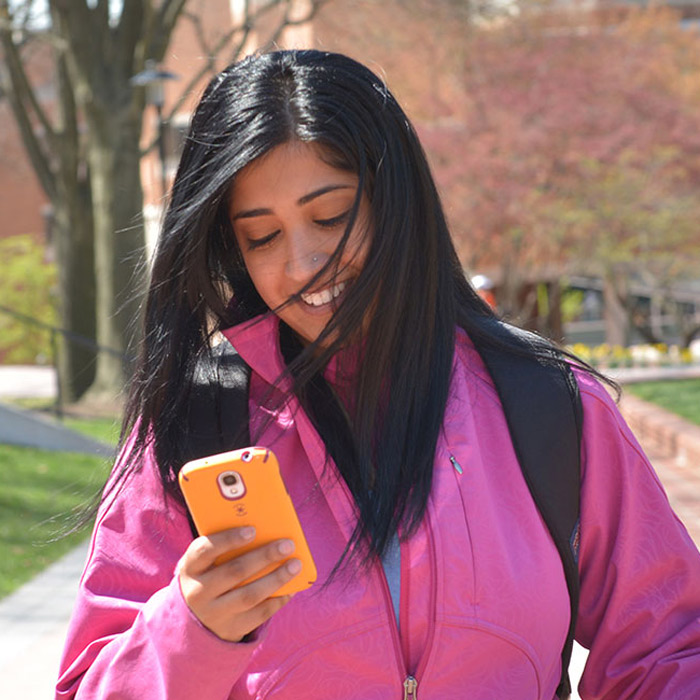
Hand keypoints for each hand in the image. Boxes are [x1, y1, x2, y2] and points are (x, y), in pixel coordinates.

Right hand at [178, 526, 300, 641]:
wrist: (195, 620)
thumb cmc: (210, 575)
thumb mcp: (206, 562)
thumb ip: (226, 547)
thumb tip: (265, 530)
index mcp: (190, 568)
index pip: (204, 550)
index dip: (228, 539)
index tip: (253, 530)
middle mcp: (198, 592)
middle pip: (234, 571)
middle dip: (264, 556)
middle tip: (287, 544)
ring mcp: (214, 614)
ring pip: (249, 595)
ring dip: (276, 578)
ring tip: (295, 564)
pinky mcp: (230, 629)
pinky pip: (258, 615)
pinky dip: (277, 600)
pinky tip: (291, 587)